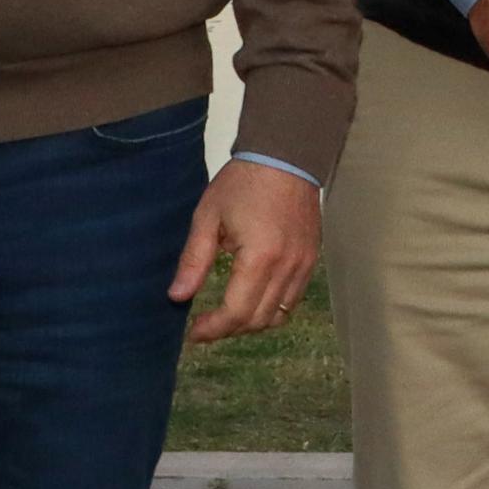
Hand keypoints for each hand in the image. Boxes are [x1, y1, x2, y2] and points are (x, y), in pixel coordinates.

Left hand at [170, 161, 321, 344]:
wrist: (286, 156)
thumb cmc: (242, 183)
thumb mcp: (208, 216)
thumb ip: (194, 260)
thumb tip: (177, 297)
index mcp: (259, 259)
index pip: (236, 312)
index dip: (213, 329)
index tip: (193, 331)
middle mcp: (286, 268)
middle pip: (258, 320)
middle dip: (229, 329)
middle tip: (205, 324)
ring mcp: (304, 265)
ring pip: (279, 316)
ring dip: (251, 323)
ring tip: (227, 315)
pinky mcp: (311, 260)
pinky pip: (293, 300)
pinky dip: (272, 309)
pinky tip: (253, 299)